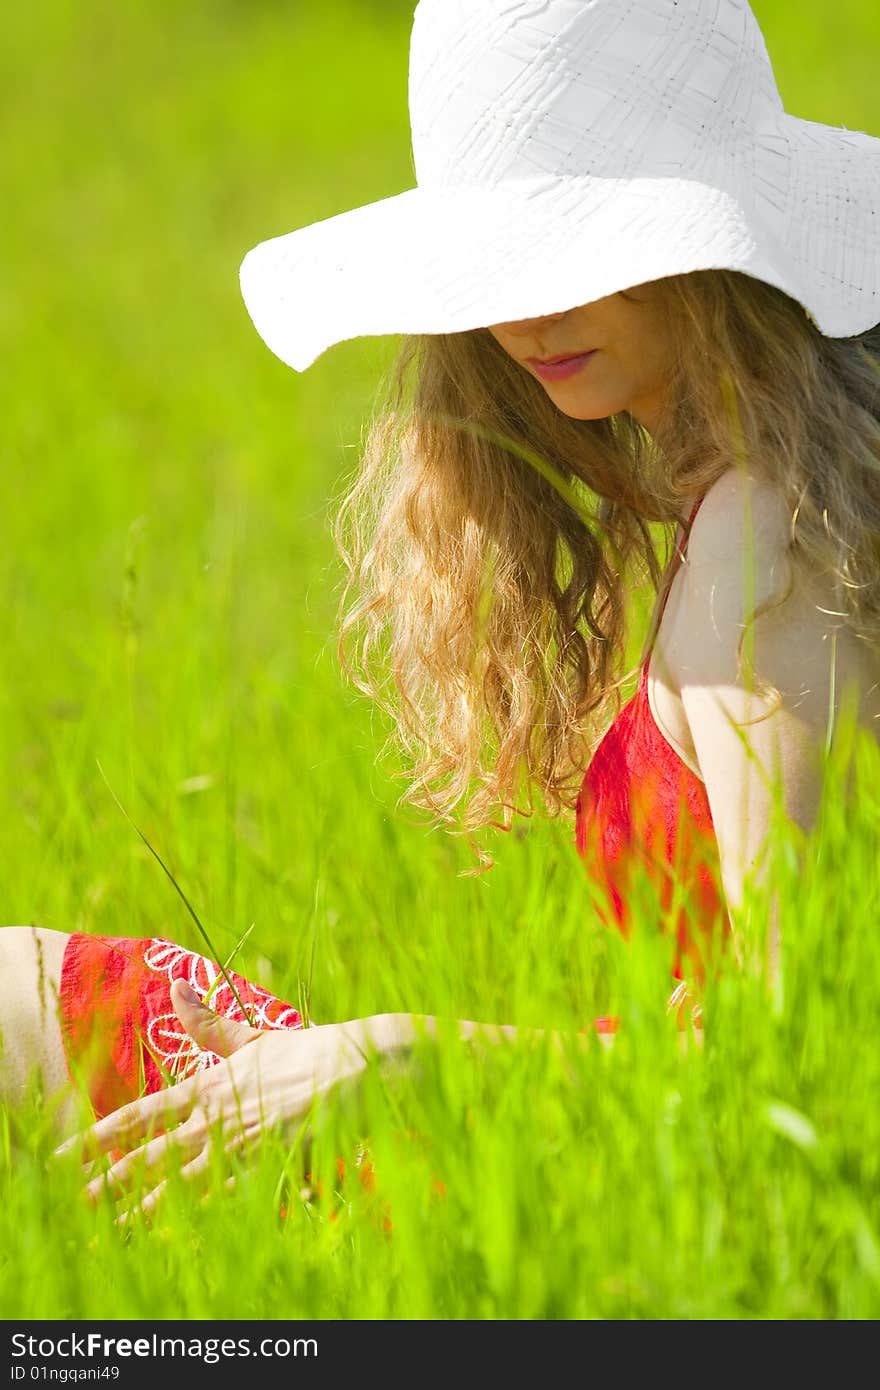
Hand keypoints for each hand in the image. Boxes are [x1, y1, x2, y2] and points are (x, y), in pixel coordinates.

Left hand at [57, 980, 390, 1215]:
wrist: (359, 1069)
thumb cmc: (307, 1053)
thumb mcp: (253, 1038)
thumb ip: (208, 1024)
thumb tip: (175, 987)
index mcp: (211, 1086)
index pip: (144, 1113)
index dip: (105, 1134)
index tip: (72, 1152)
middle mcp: (220, 1117)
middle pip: (152, 1155)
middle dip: (109, 1180)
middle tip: (73, 1200)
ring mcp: (245, 1145)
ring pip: (181, 1185)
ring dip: (143, 1209)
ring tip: (109, 1229)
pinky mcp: (272, 1167)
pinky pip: (227, 1200)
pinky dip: (200, 1219)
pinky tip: (177, 1236)